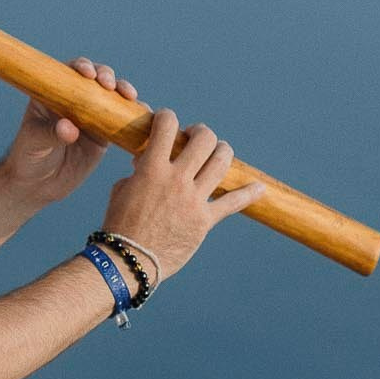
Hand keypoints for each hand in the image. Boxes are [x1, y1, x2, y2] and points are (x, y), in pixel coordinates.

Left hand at [0, 60, 136, 207]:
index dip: (82, 67)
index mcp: (54, 93)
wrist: (38, 185)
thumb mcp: (34, 143)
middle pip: (97, 78)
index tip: (88, 74)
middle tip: (110, 86)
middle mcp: (75, 100)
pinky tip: (145, 116)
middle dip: (107, 76)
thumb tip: (70, 128)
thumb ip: (50, 133)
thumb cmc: (28, 158)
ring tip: (130, 97)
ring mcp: (92, 116)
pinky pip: (122, 121)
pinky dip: (135, 116)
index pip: (70, 72)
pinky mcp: (105, 135)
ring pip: (113, 97)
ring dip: (124, 92)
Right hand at [101, 111, 262, 278]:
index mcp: (151, 169)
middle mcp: (176, 179)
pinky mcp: (204, 220)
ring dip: (222, 151)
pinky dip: (248, 194)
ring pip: (221, 162)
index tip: (168, 121)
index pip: (168, 126)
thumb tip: (146, 162)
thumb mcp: (122, 190)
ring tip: (219, 152)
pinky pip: (232, 203)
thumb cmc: (120, 226)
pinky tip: (259, 188)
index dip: (168, 117)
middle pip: (203, 140)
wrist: (129, 261)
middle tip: (196, 137)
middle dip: (201, 133)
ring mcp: (193, 200)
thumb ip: (139, 172)